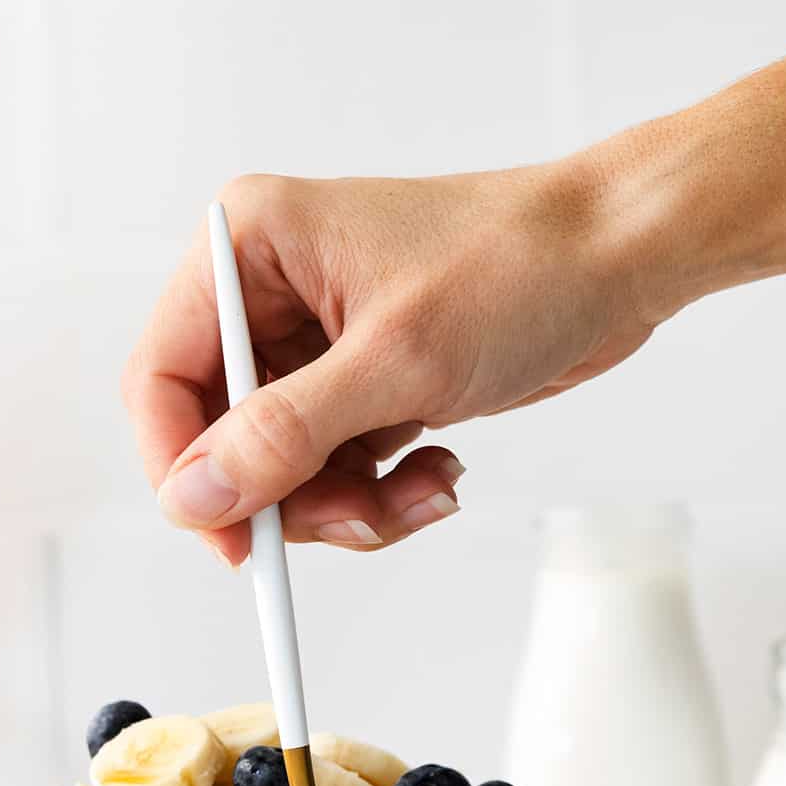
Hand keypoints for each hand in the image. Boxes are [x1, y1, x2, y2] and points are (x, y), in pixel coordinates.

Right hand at [121, 163, 661, 563]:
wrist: (624, 258)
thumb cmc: (520, 266)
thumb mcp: (393, 363)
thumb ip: (282, 436)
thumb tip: (193, 497)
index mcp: (249, 248)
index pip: (161, 375)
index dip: (183, 468)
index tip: (231, 537)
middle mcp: (268, 291)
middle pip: (220, 437)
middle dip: (287, 495)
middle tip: (354, 518)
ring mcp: (315, 340)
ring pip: (279, 467)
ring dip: (346, 502)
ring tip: (420, 492)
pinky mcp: (361, 380)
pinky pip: (333, 468)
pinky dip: (380, 491)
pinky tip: (437, 469)